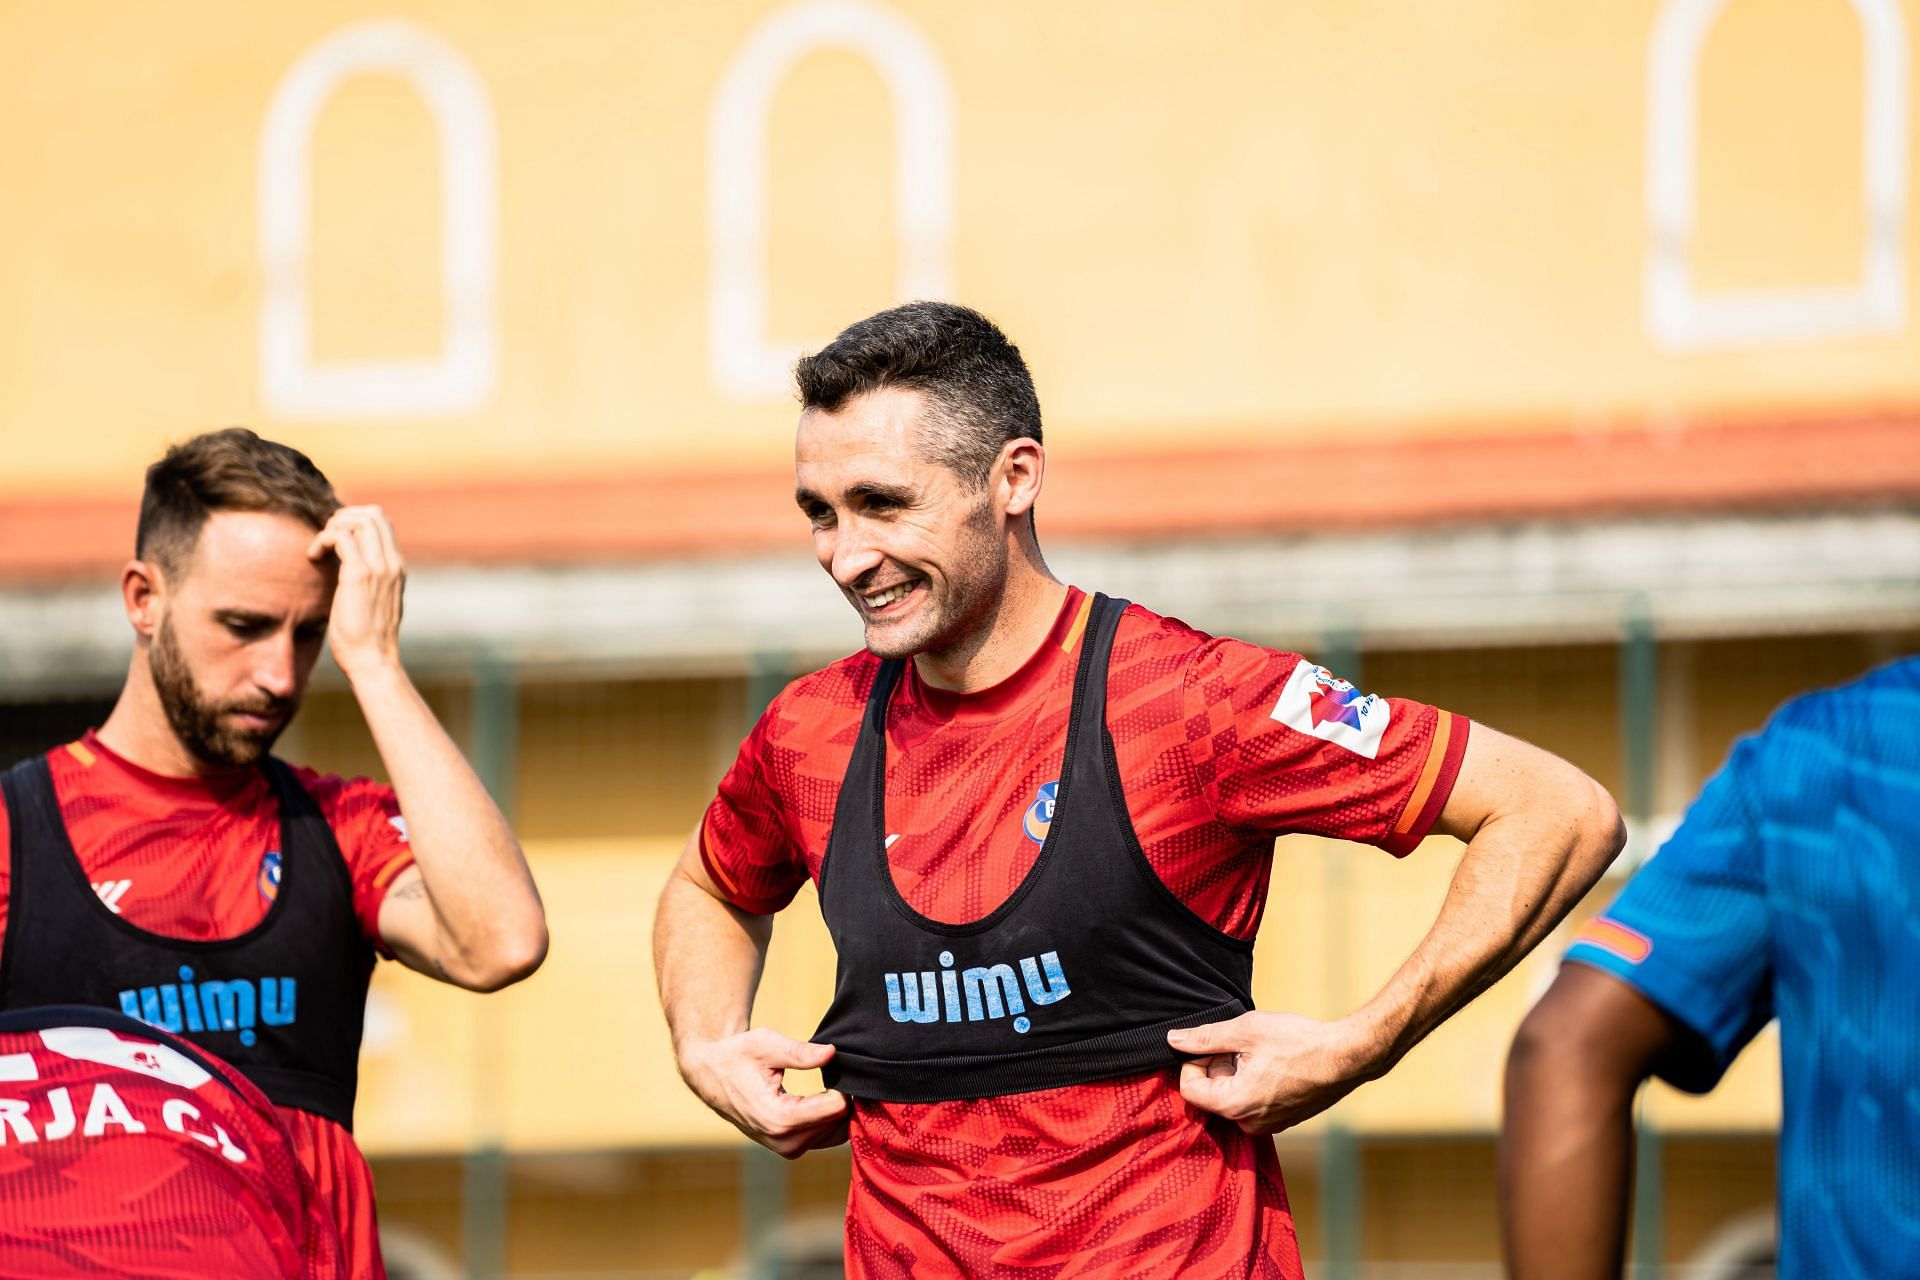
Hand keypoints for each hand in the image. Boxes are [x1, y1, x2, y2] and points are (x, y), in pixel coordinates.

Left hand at [308, 506, 405, 678]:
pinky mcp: (359, 575)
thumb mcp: (376, 603)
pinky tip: (313, 556)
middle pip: (374, 514)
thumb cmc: (368, 639)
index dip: (356, 520)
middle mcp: (392, 563)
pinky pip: (341, 537)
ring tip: (320, 546)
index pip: (383, 524)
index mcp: (397, 568)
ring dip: (334, 525)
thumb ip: (371, 582)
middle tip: (327, 537)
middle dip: (345, 516)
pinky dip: (323, 539)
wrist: (373, 660)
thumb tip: (351, 570)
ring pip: (360, 520)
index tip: (337, 538)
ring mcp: (379, 568)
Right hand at [678, 1028, 849, 1157]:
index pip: (836, 1109)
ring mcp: (787, 1149)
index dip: (843, 1085)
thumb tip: (832, 1053)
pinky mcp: (790, 1148)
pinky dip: (830, 1118)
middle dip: (844, 1097)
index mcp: (779, 1119)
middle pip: (839, 1122)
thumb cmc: (737, 1055)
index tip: (836, 1066)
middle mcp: (784, 1141)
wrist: (712, 1075)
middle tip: (834, 1071)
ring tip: (827, 1082)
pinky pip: (826, 1136)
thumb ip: (800, 1052)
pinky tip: (822, 1095)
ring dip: (838, 1108)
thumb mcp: (765, 1044)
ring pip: (836, 1132)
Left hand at [1168, 1011, 1383, 1133]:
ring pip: (1233, 1096)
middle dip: (1217, 1066)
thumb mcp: (1245, 1031)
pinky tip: (1274, 1063)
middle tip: (1240, 1044)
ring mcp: (1268, 1125)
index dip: (1193, 1061)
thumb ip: (1205, 1038)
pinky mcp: (1283, 1120)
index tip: (1213, 1044)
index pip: (1189, 1089)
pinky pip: (1254, 1102)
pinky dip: (1254, 1081)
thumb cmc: (1298, 1042)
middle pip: (1211, 1093)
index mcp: (1234, 1105)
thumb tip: (1173, 1040)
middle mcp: (1248, 1124)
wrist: (1347, 1057)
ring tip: (1260, 1052)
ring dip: (1237, 1072)